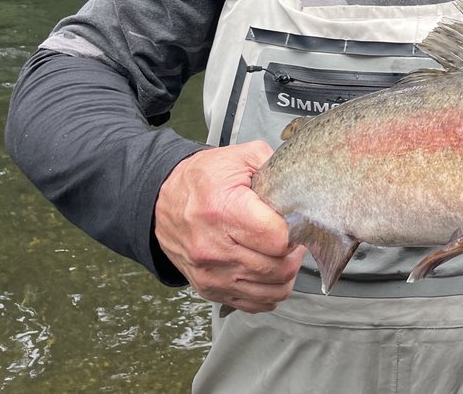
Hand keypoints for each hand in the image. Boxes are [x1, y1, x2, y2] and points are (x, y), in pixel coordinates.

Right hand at [155, 141, 302, 312]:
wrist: (161, 202)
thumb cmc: (201, 181)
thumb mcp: (238, 158)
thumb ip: (274, 166)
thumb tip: (301, 183)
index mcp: (224, 211)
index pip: (278, 239)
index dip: (295, 230)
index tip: (294, 222)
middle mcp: (214, 248)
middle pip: (278, 268)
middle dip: (295, 253)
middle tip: (294, 238)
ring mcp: (211, 273)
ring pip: (272, 290)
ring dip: (286, 273)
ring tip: (283, 254)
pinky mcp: (209, 289)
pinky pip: (255, 303)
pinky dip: (270, 291)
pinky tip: (269, 271)